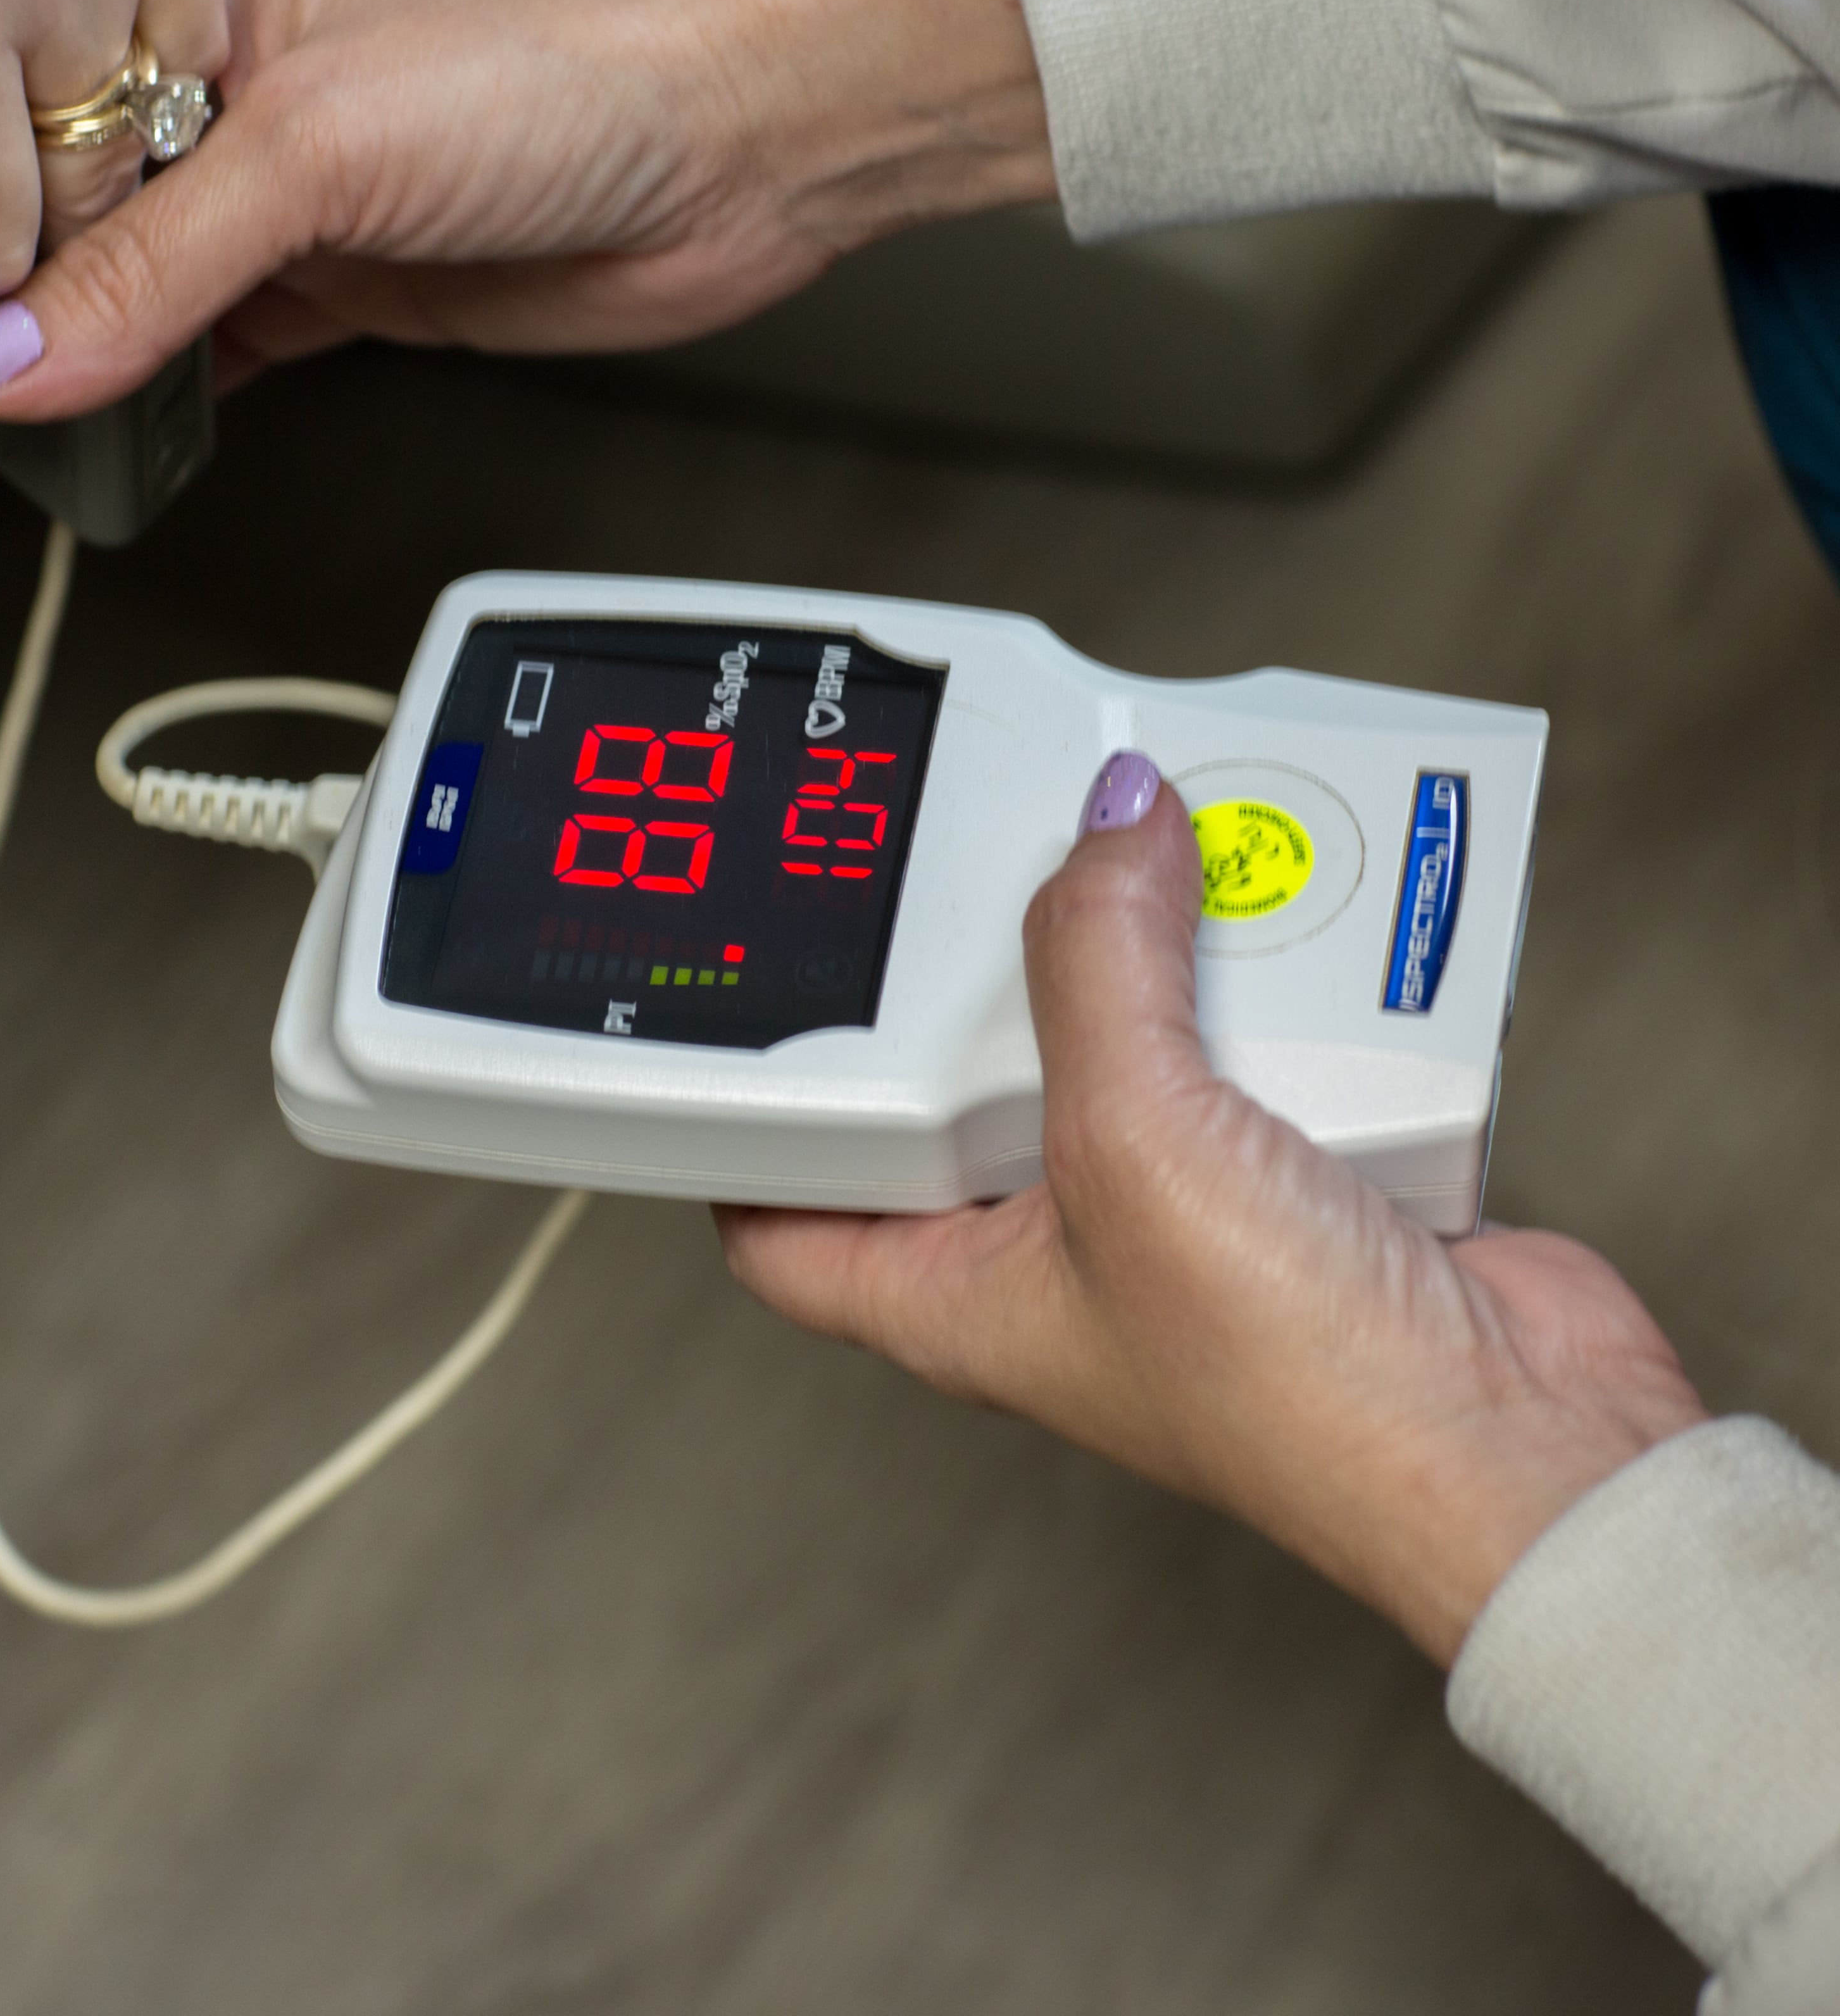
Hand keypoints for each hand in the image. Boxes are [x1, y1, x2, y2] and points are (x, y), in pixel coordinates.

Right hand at [0, 0, 1054, 419]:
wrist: (736, 143)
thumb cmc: (565, 64)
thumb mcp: (320, 148)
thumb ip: (152, 266)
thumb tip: (7, 358)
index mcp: (189, 3)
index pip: (5, 132)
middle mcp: (222, 100)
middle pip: (43, 230)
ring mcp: (284, 205)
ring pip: (114, 309)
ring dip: (28, 386)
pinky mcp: (340, 289)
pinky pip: (203, 359)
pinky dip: (134, 409)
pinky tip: (67, 446)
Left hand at [718, 756, 1707, 1664]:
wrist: (1523, 1452)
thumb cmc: (1302, 1392)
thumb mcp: (1137, 1140)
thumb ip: (1100, 960)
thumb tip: (1107, 820)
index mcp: (952, 1290)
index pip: (785, 1208)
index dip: (748, 1120)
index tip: (750, 1000)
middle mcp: (1052, 1249)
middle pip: (963, 1077)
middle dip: (988, 969)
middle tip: (996, 856)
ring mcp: (1175, 1207)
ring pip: (1124, 1032)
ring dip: (1157, 948)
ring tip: (1168, 859)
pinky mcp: (1286, 1166)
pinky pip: (1253, 1035)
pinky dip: (1275, 974)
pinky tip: (1290, 916)